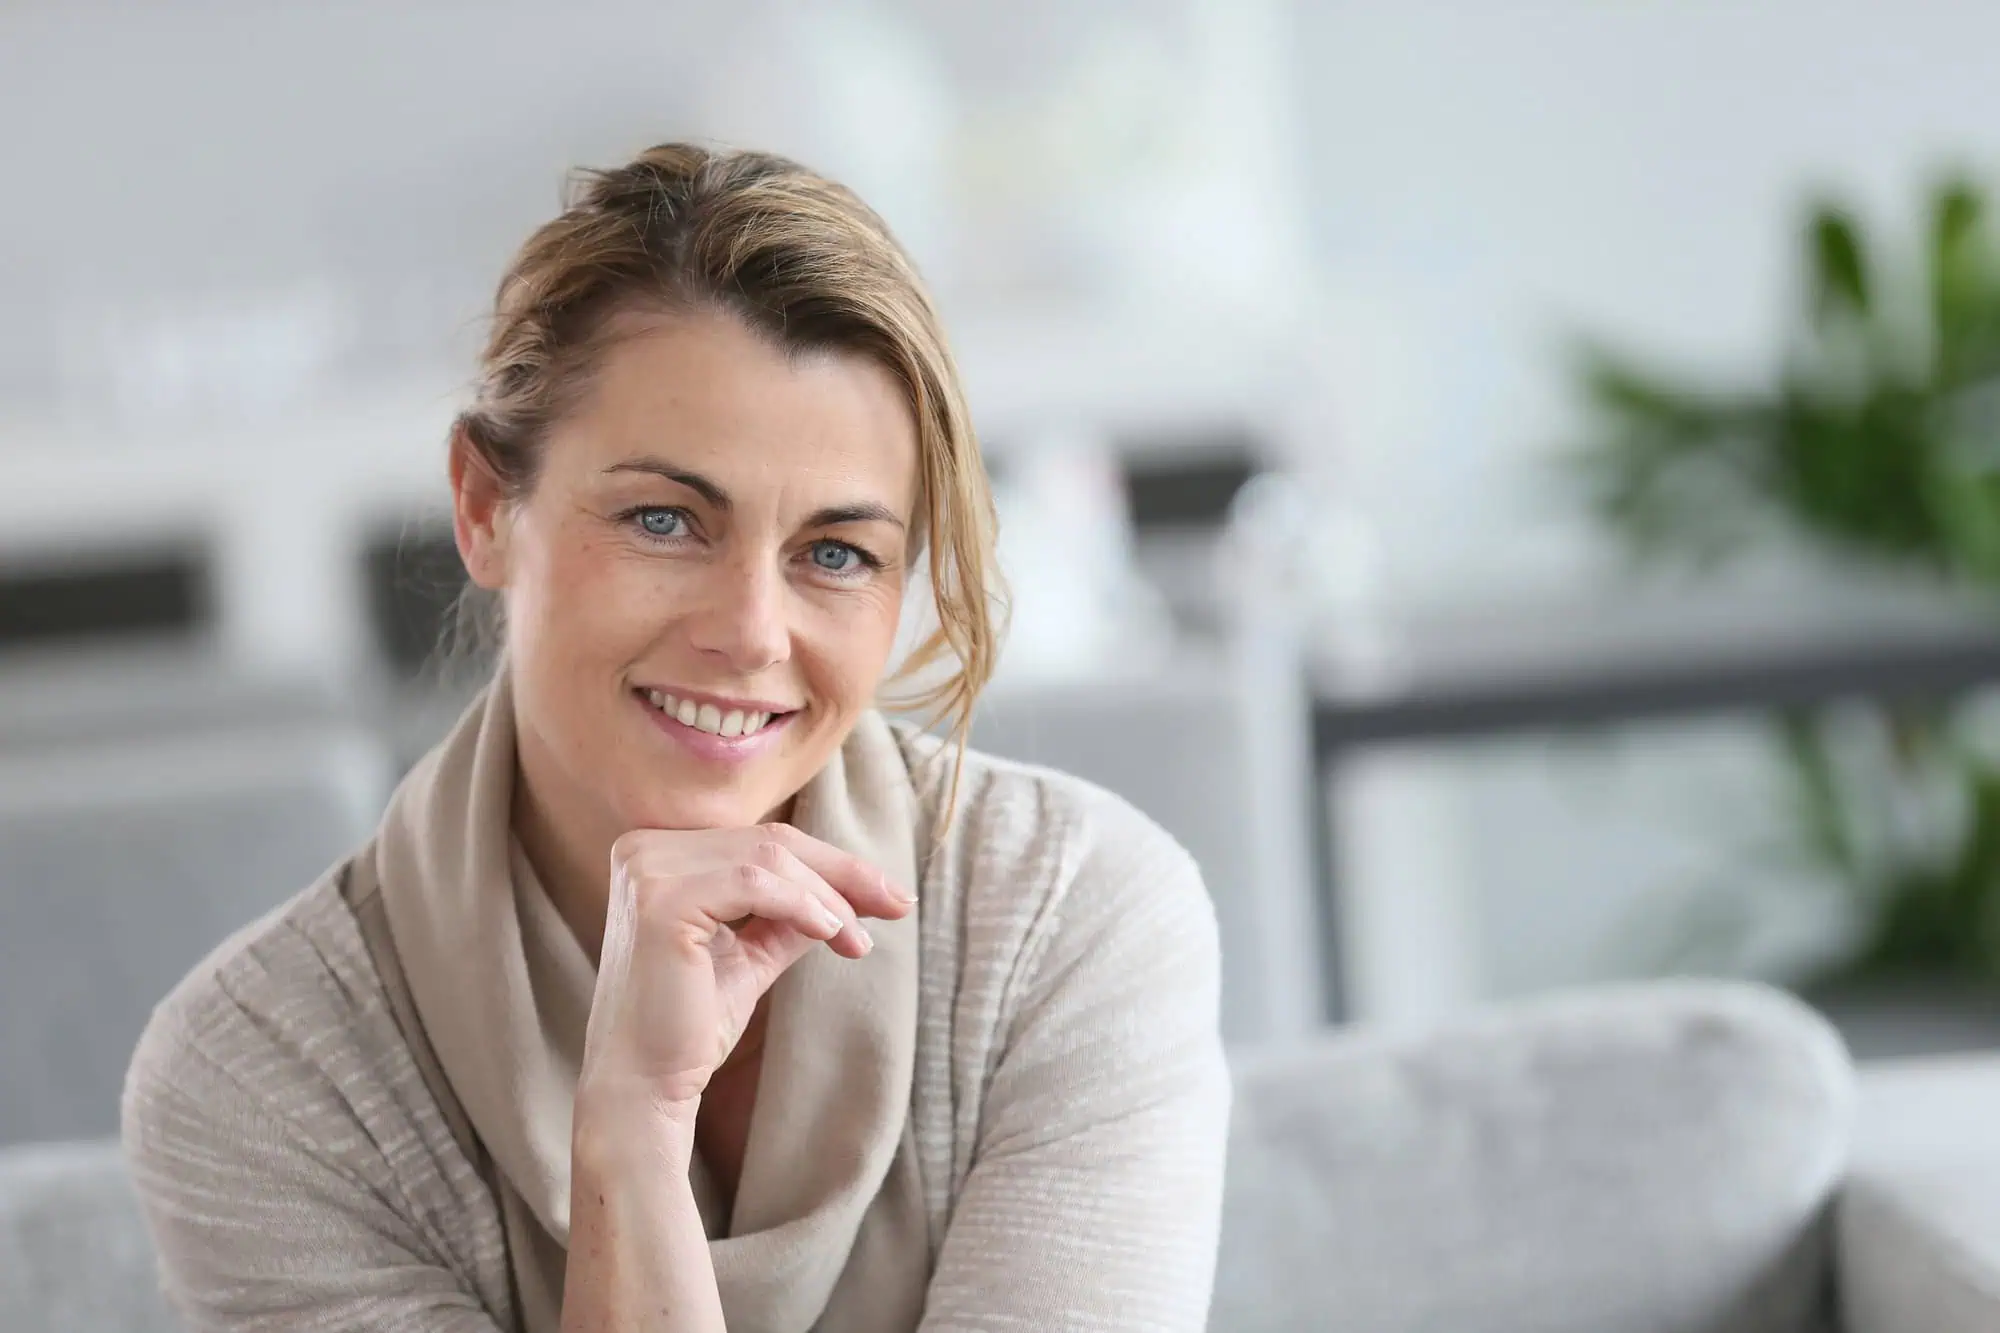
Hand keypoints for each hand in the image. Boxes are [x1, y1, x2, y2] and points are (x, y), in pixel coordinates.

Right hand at [575, 823, 912, 1118]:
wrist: (643, 1088)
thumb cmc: (690, 1027)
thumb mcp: (752, 954)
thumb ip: (793, 915)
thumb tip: (864, 891)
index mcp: (659, 854)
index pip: (760, 841)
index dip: (832, 864)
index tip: (889, 895)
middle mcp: (644, 849)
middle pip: (770, 841)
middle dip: (843, 874)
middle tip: (898, 905)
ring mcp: (647, 871)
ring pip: (768, 857)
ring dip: (829, 897)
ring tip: (858, 940)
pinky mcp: (659, 901)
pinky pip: (752, 882)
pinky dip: (802, 905)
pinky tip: (831, 934)